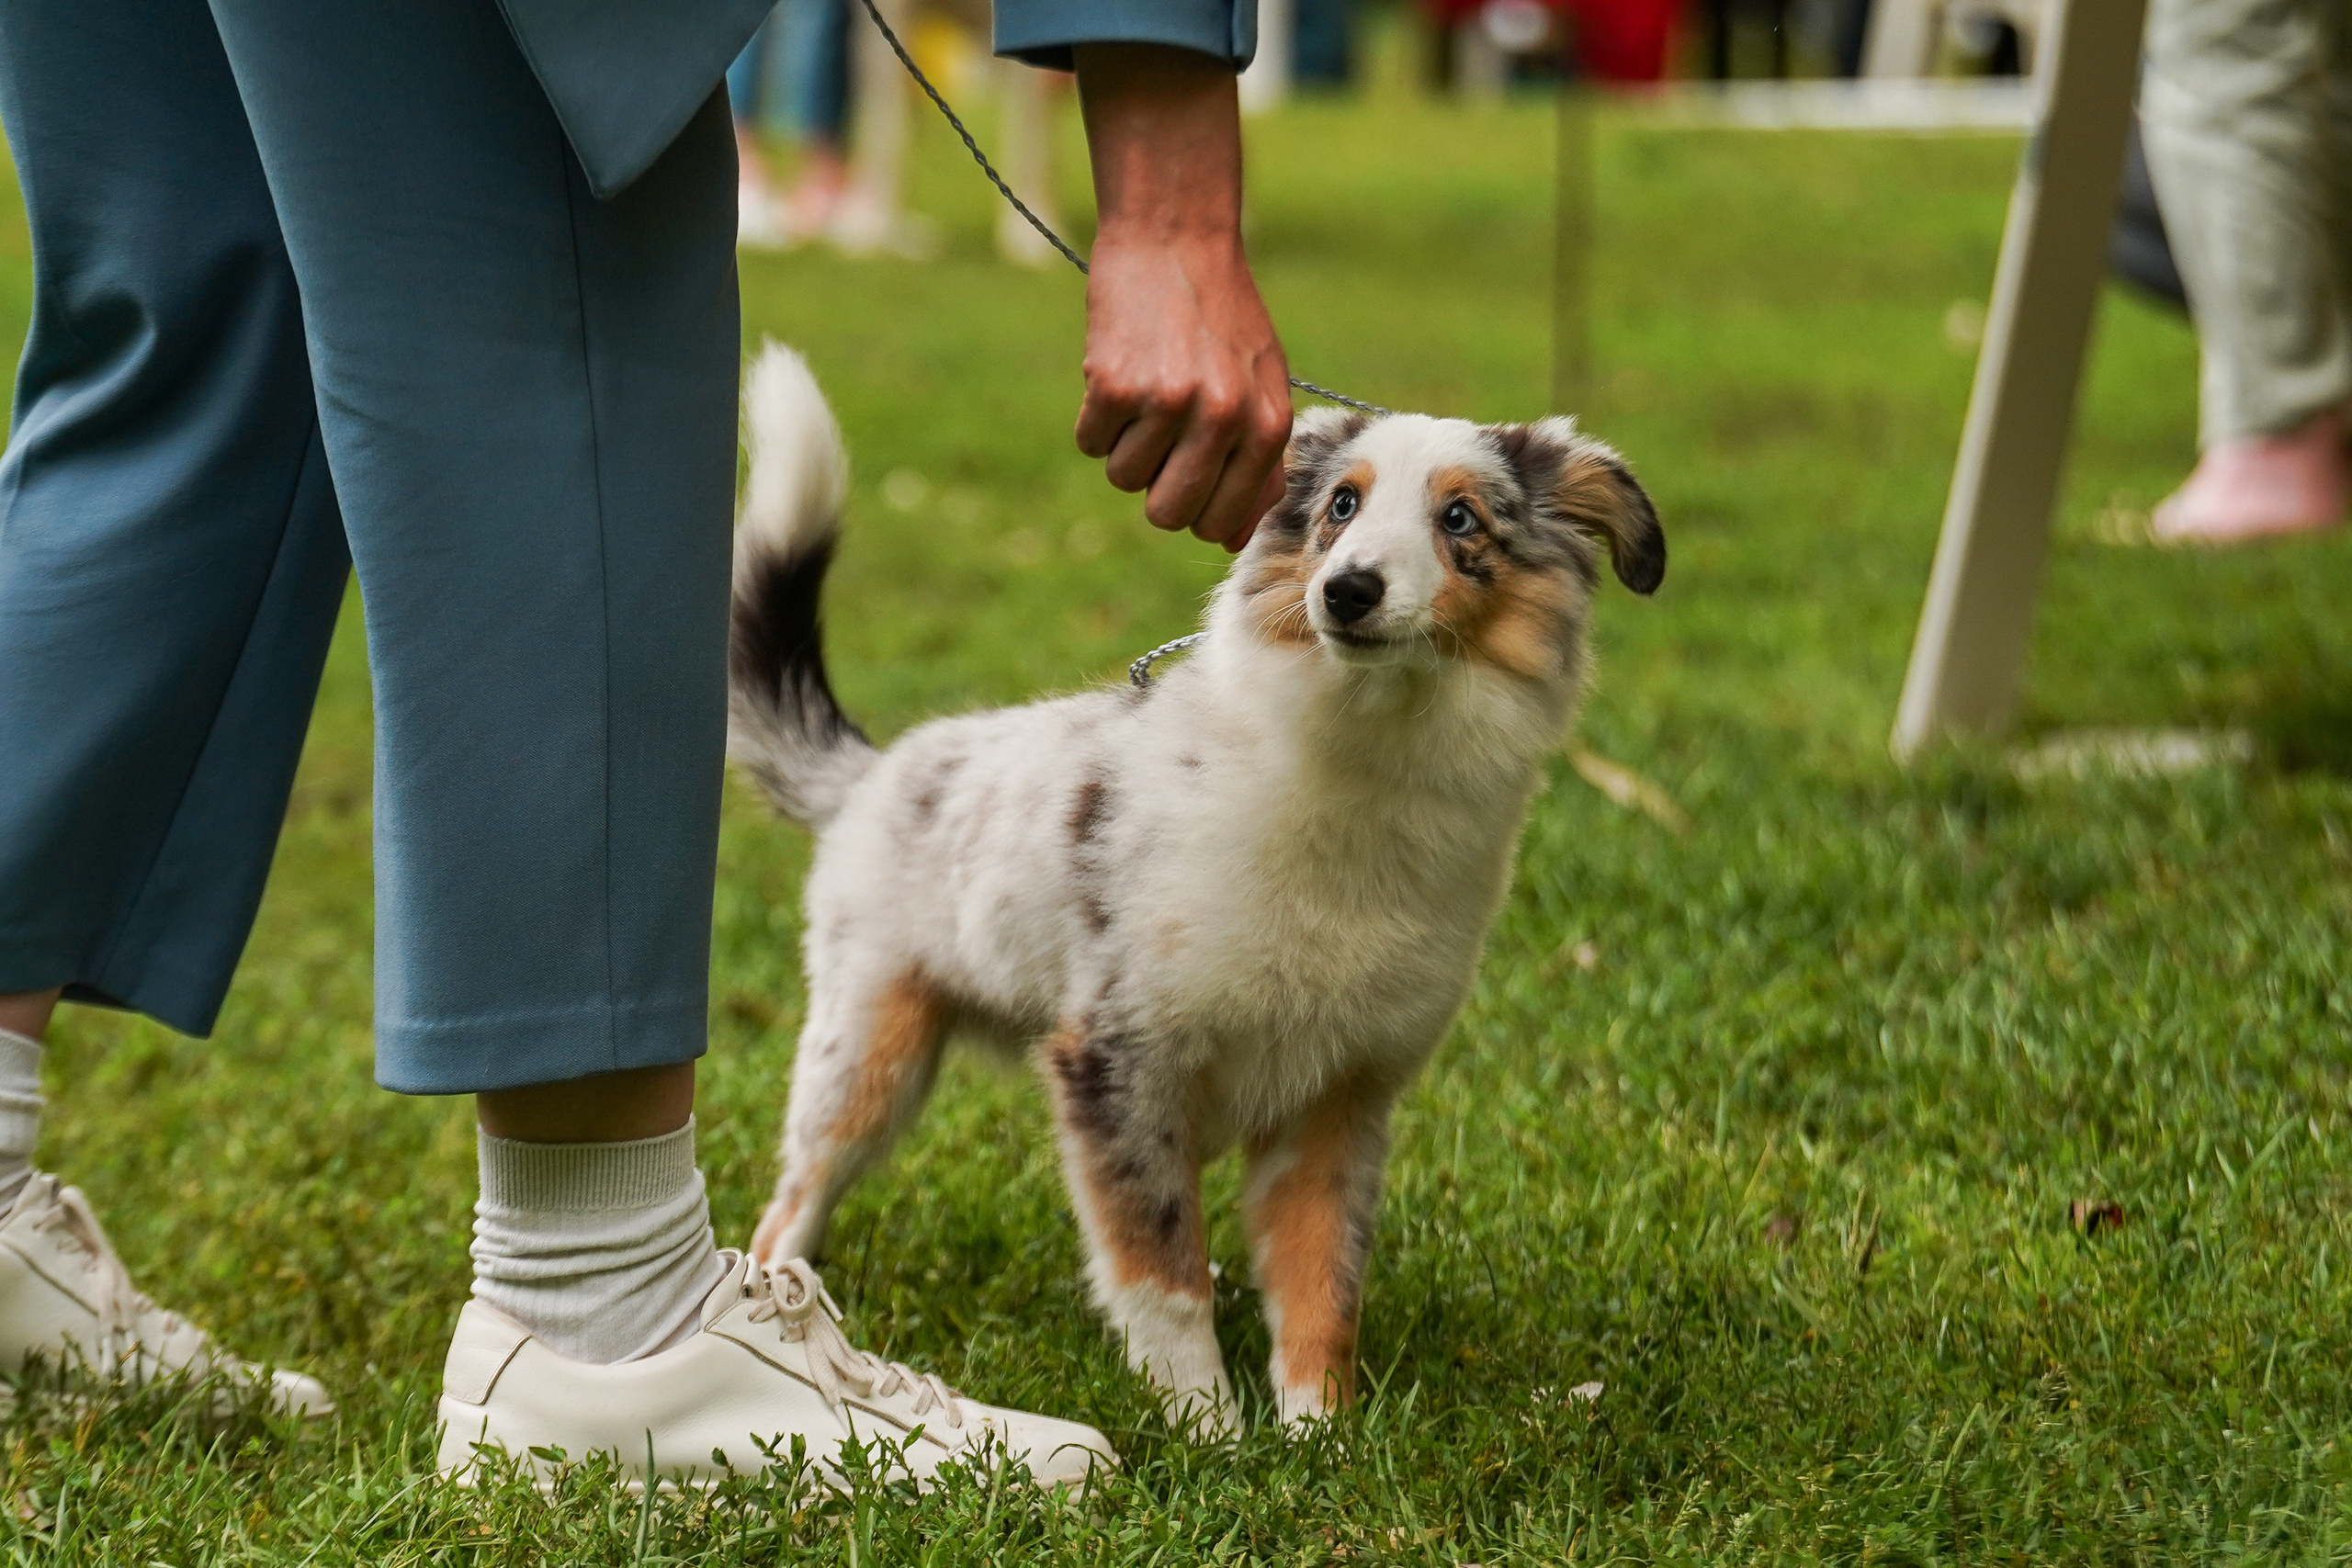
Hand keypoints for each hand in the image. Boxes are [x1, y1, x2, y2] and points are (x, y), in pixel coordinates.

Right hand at [1071, 45, 1293, 551]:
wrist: (1175, 236)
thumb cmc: (1223, 317)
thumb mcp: (1262, 386)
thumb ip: (1256, 462)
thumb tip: (1230, 535)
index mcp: (1267, 426)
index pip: (1220, 523)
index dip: (1196, 511)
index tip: (1187, 479)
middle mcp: (1222, 419)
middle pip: (1168, 515)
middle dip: (1155, 490)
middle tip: (1158, 442)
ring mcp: (1167, 403)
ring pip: (1124, 479)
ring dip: (1125, 444)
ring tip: (1145, 389)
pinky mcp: (1113, 385)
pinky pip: (1090, 442)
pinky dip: (1096, 416)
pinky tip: (1119, 370)